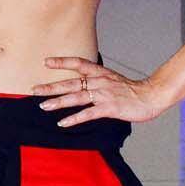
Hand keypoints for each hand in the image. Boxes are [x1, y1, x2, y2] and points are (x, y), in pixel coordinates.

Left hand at [32, 57, 169, 126]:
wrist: (151, 96)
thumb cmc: (132, 90)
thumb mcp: (113, 80)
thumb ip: (98, 80)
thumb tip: (84, 83)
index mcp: (101, 73)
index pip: (78, 63)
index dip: (62, 62)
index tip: (46, 62)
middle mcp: (99, 81)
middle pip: (71, 83)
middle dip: (51, 86)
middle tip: (34, 90)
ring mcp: (103, 95)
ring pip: (76, 98)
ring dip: (58, 102)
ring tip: (43, 105)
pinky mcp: (108, 108)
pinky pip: (88, 114)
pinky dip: (74, 119)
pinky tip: (62, 123)